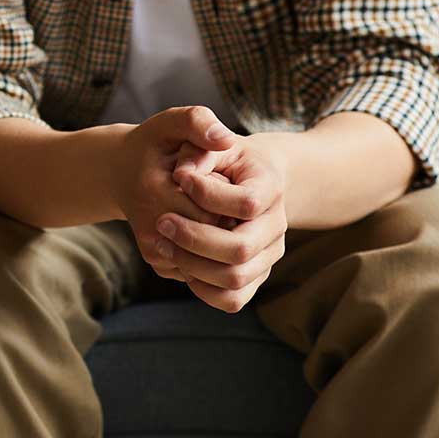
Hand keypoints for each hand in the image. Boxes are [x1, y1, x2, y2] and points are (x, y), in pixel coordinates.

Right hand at [108, 106, 241, 282]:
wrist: (121, 173)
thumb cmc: (151, 146)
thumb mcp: (170, 123)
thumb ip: (196, 122)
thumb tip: (225, 139)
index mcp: (155, 193)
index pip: (213, 211)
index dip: (227, 197)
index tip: (223, 178)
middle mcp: (151, 230)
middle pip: (214, 235)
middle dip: (228, 217)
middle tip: (226, 196)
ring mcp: (155, 250)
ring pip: (209, 257)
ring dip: (222, 237)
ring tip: (217, 210)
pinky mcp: (161, 263)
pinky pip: (201, 267)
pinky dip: (212, 250)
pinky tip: (207, 225)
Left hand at [159, 135, 288, 312]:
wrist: (240, 179)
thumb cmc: (218, 157)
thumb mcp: (207, 141)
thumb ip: (196, 138)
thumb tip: (184, 174)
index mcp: (270, 188)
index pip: (247, 203)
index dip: (208, 195)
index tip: (178, 178)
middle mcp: (277, 226)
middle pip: (241, 248)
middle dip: (193, 238)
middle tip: (160, 222)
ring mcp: (268, 254)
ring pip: (235, 279)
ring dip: (192, 265)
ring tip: (162, 243)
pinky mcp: (255, 276)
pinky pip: (232, 299)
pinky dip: (201, 289)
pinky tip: (178, 263)